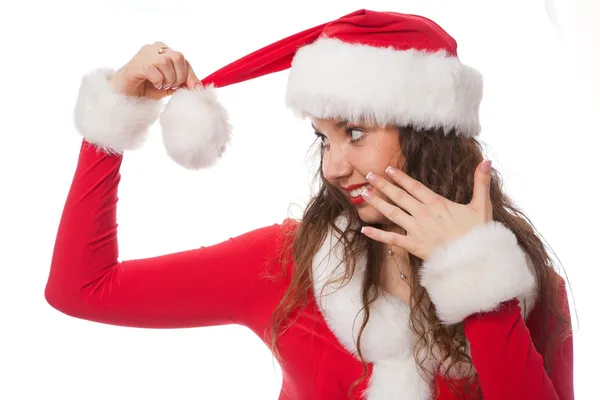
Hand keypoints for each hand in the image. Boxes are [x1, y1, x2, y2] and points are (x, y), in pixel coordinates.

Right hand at [109, 42, 202, 99]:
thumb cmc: (147, 88)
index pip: (184, 60)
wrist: (125, 94)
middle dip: (179, 77)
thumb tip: (199, 88)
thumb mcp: (170, 86)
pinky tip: (153, 84)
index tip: (196, 90)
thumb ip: (183, 83)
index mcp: (164, 51)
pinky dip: (158, 81)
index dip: (192, 76)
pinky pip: (154, 71)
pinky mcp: (136, 64)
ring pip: (166, 63)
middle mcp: (154, 48)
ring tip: (160, 85)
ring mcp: (144, 54)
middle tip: (171, 86)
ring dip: (168, 79)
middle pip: (178, 57)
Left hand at [360, 160, 493, 260]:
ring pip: (392, 213)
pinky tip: (364, 229)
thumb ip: (481, 182)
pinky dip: (377, 235)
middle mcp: (423, 214)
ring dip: (377, 203)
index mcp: (437, 203)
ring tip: (363, 193)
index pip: (414, 186)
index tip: (388, 169)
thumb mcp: (482, 205)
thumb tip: (486, 161)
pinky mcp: (414, 246)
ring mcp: (417, 230)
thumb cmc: (479, 234)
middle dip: (382, 185)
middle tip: (368, 175)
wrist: (475, 260)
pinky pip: (392, 239)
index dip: (400, 177)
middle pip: (399, 196)